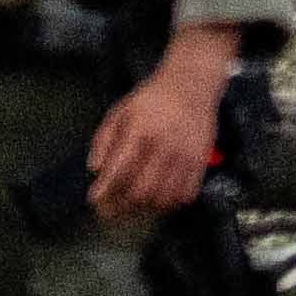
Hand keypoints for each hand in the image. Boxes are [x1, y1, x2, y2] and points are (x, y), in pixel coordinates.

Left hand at [84, 39, 237, 229]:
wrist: (190, 86)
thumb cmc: (151, 99)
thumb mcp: (120, 111)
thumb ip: (104, 139)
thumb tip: (95, 169)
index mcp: (140, 130)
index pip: (119, 168)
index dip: (105, 189)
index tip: (94, 200)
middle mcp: (163, 145)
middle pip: (141, 190)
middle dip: (121, 205)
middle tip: (109, 210)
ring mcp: (185, 156)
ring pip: (163, 198)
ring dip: (144, 208)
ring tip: (131, 206)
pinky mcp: (200, 162)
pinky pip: (185, 195)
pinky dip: (169, 203)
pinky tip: (157, 200)